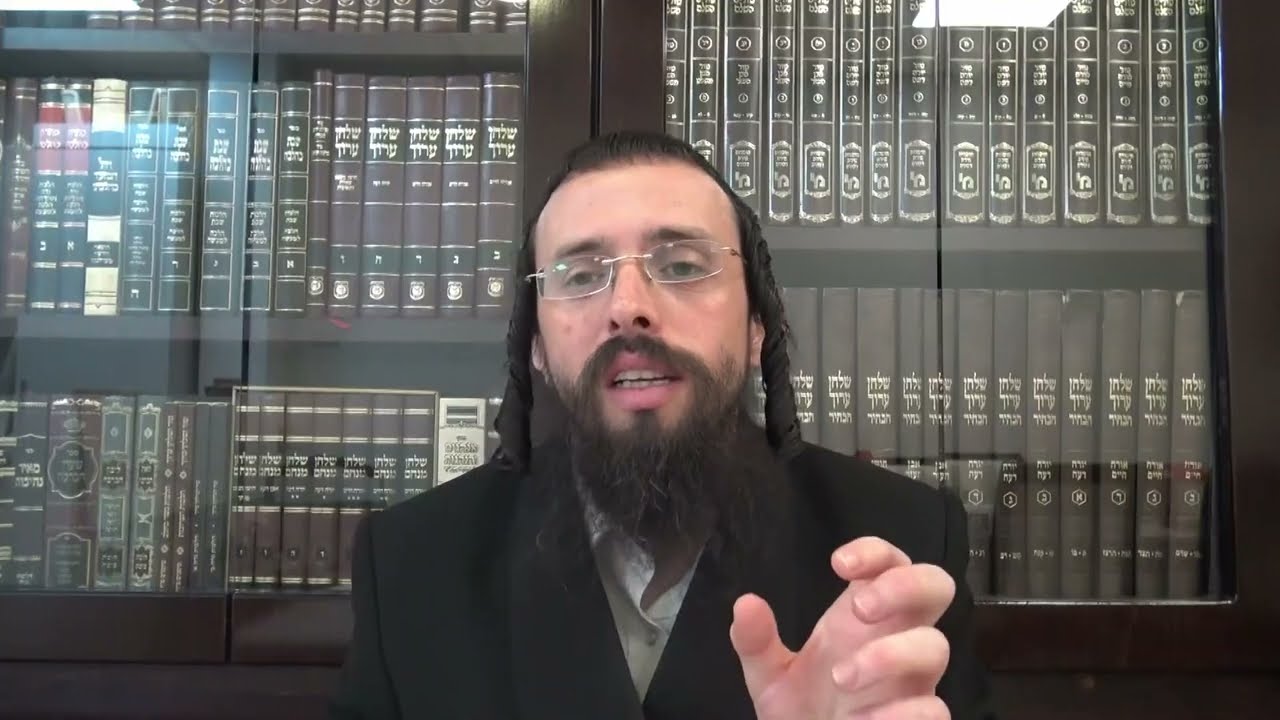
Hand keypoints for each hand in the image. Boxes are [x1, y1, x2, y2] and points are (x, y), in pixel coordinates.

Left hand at [728, 536, 955, 718]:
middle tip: (860, 608)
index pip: (889, 563)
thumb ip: (756, 642)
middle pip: (936, 586)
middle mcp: (897, 639)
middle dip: (904, 586)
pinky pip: (933, 708)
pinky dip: (899, 712)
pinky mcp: (920, 719)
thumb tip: (745, 604)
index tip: (837, 564)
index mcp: (862, 617)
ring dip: (890, 655)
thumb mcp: (769, 676)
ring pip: (936, 646)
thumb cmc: (802, 711)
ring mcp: (914, 680)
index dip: (874, 552)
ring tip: (840, 677)